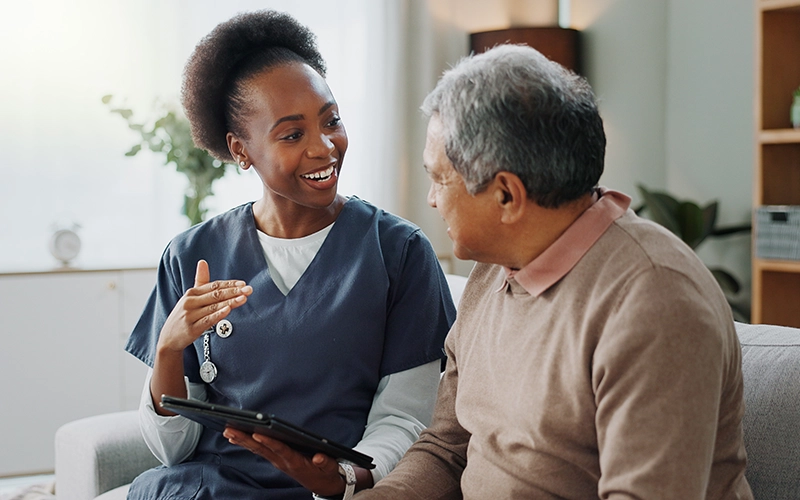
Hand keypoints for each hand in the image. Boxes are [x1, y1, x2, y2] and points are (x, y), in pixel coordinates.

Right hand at [157, 259, 252, 352]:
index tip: (243, 283)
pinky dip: (218, 314)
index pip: (214, 286)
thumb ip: (200, 281)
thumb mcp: (190, 297)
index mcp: (192, 293)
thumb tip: (203, 262)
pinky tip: (228, 310)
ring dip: (230, 302)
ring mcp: (191, 315)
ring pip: (214, 307)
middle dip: (234, 291)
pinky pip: (208, 320)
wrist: (169, 337)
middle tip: (248, 289)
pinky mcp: (192, 328)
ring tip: (243, 298)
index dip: (229, 284)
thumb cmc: (184, 315)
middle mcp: (190, 302)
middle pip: (216, 294)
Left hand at [223, 427, 345, 496]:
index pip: (280, 450)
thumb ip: (325, 463)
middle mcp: (283, 462)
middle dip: (245, 440)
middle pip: (262, 450)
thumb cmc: (326, 473)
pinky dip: (247, 443)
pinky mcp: (276, 460)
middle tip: (230, 431)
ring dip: (242, 441)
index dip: (269, 442)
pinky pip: (259, 451)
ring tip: (228, 432)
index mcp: (296, 462)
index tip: (257, 433)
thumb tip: (319, 458)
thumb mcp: (330, 468)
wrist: (322, 485)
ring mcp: (278, 461)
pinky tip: (237, 438)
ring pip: (257, 450)